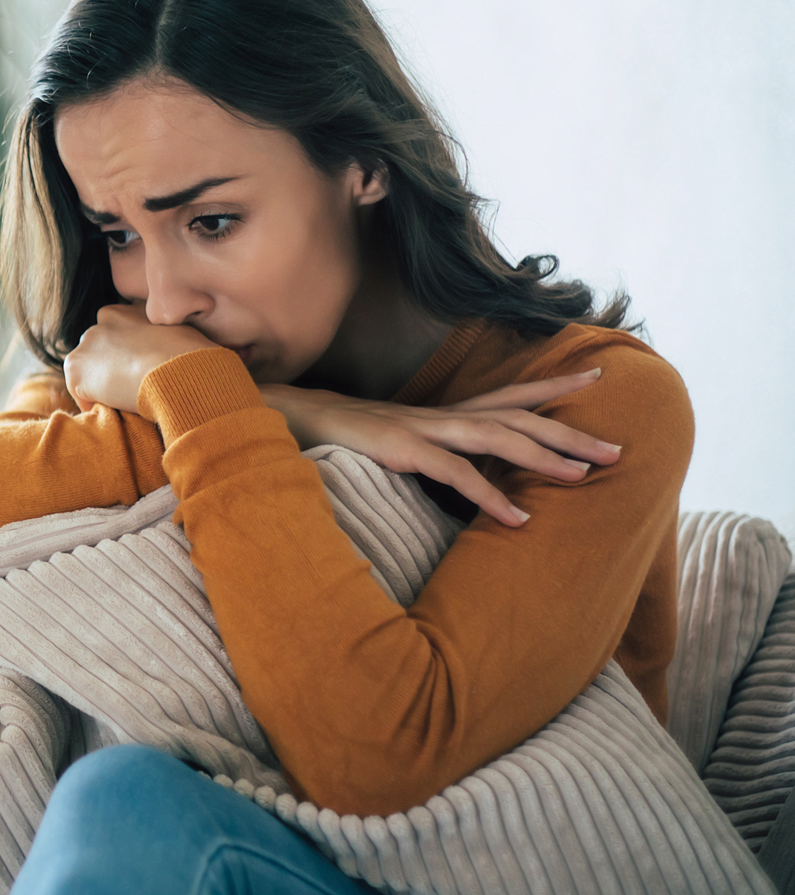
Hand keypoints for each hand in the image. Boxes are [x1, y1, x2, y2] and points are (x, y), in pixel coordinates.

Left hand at [64, 302, 218, 415]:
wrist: (177, 371)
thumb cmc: (192, 357)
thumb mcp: (182, 337)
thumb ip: (166, 338)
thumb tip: (179, 352)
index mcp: (129, 311)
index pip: (118, 334)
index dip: (126, 357)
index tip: (138, 373)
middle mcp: (104, 321)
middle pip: (99, 352)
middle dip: (110, 369)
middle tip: (128, 391)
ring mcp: (87, 343)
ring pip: (88, 371)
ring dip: (102, 387)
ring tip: (123, 404)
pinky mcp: (76, 367)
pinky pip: (80, 393)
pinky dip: (93, 405)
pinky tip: (114, 412)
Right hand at [260, 370, 622, 527]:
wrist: (278, 416)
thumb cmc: (331, 435)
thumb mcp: (385, 442)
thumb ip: (419, 452)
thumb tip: (448, 472)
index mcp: (437, 413)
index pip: (507, 394)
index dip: (553, 386)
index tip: (598, 374)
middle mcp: (437, 415)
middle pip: (518, 417)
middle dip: (570, 430)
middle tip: (617, 449)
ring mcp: (420, 429)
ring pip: (497, 437)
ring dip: (544, 457)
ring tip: (584, 476)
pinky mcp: (399, 448)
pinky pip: (454, 474)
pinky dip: (489, 496)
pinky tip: (518, 519)